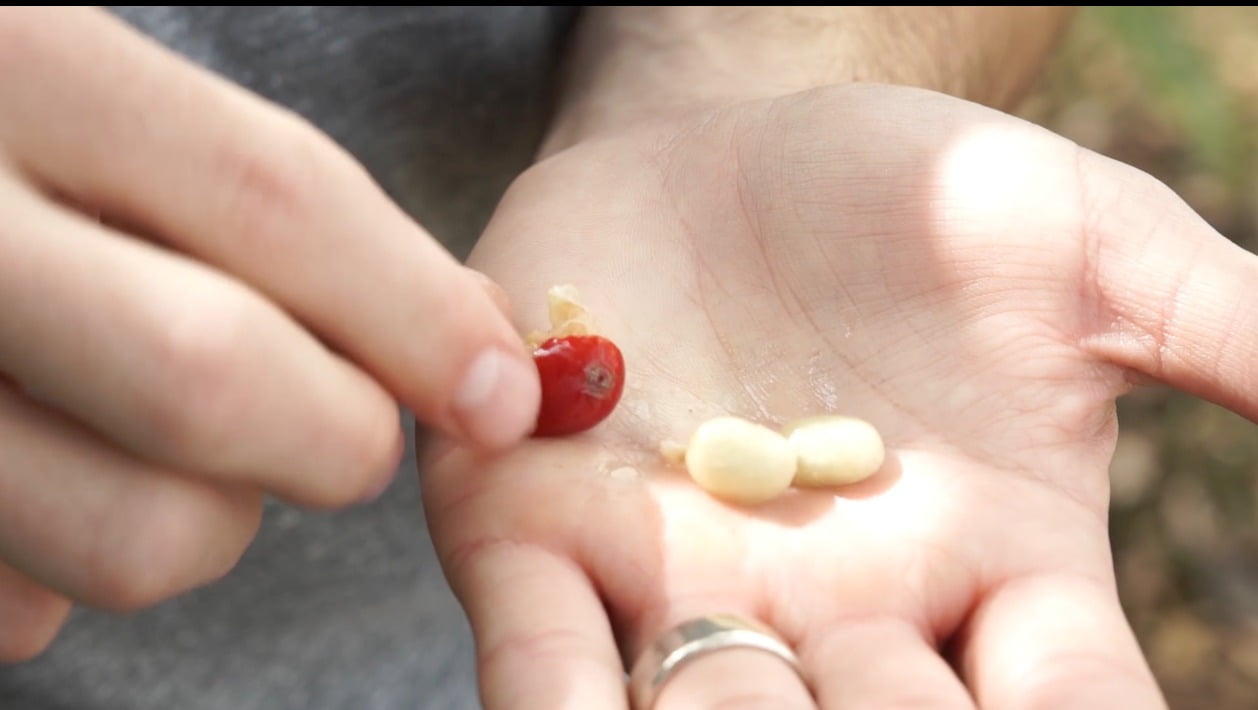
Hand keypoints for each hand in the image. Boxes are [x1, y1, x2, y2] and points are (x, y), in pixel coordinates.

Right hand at [0, 7, 540, 660]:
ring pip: (135, 535)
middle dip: (335, 436)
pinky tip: (54, 469)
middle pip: (208, 383)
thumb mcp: (121, 111)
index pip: (271, 201)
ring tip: (169, 444)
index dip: (418, 314)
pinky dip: (75, 561)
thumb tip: (476, 341)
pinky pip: (28, 604)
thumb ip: (274, 208)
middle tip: (345, 424)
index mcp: (25, 69)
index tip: (504, 392)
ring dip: (212, 516)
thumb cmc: (12, 139)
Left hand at [420, 84, 1256, 708]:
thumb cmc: (913, 200)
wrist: (729, 151)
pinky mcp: (547, 533)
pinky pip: (544, 654)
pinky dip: (559, 700)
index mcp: (990, 574)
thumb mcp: (1087, 248)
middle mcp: (839, 616)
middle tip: (889, 697)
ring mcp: (684, 586)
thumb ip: (1226, 332)